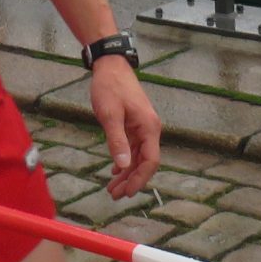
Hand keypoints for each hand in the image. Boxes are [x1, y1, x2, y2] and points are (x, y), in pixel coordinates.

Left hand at [91, 60, 160, 198]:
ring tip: (112, 188)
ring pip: (138, 157)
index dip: (140, 179)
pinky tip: (115, 170)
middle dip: (131, 180)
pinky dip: (124, 161)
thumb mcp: (110, 115)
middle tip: (115, 195)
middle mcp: (150, 129)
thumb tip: (123, 166)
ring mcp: (143, 127)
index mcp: (149, 127)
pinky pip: (133, 148)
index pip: (150, 161)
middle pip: (145, 162)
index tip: (127, 193)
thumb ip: (117, 141)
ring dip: (127, 173)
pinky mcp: (134, 124)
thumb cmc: (110, 87)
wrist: (110, 66)